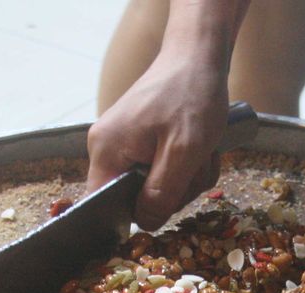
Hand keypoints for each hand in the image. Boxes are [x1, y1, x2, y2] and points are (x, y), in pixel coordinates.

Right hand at [86, 46, 229, 229]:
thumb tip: (144, 225)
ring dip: (186, 178)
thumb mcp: (183, 153)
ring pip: (155, 187)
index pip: (102, 205)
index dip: (131, 216)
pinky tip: (200, 149)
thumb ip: (161, 194)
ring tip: (202, 151)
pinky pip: (162, 170)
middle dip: (173, 192)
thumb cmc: (191, 97)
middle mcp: (107, 148)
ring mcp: (125, 144)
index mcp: (106, 151)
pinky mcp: (142, 141)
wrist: (199, 56)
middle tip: (195, 166)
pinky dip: (186, 166)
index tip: (163, 210)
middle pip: (134, 198)